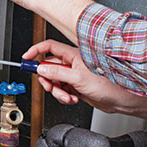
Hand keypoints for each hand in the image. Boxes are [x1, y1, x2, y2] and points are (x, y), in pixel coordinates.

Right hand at [24, 40, 146, 124]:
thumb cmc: (109, 84)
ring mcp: (75, 74)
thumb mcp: (77, 78)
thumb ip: (57, 72)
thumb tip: (41, 68)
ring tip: (68, 95)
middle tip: (50, 87)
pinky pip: (62, 90)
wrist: (121, 99)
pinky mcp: (77, 86)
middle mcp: (73, 63)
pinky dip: (64, 96)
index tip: (26, 59)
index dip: (36, 51)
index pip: (49, 47)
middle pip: (49, 67)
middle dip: (48, 79)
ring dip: (57, 91)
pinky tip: (73, 98)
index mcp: (73, 54)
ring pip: (55, 81)